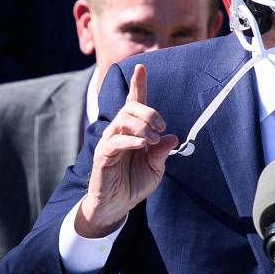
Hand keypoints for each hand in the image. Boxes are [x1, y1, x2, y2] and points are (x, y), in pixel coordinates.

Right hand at [76, 64, 177, 236]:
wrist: (116, 206)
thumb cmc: (134, 183)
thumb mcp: (155, 168)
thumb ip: (162, 152)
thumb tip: (172, 137)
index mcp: (132, 131)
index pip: (134, 102)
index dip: (138, 84)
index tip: (141, 67)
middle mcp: (118, 131)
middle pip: (130, 108)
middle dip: (149, 112)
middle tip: (161, 127)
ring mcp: (109, 142)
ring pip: (122, 120)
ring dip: (142, 126)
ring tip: (152, 140)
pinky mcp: (103, 156)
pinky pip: (115, 141)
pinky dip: (130, 140)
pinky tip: (142, 145)